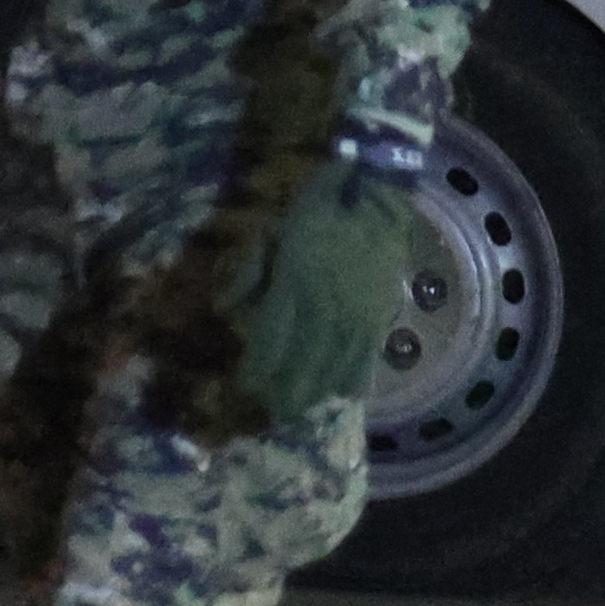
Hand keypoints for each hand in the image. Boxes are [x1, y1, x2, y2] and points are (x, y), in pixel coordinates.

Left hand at [232, 161, 421, 433]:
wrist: (373, 194)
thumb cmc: (314, 209)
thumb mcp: (269, 232)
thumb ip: (247, 272)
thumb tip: (225, 309)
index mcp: (292, 288)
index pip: (269, 345)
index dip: (256, 372)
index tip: (245, 388)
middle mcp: (323, 311)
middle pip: (301, 368)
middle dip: (285, 394)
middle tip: (273, 411)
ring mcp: (355, 317)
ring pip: (333, 370)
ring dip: (315, 393)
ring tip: (301, 408)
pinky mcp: (379, 316)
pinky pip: (365, 359)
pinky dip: (350, 380)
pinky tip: (340, 392)